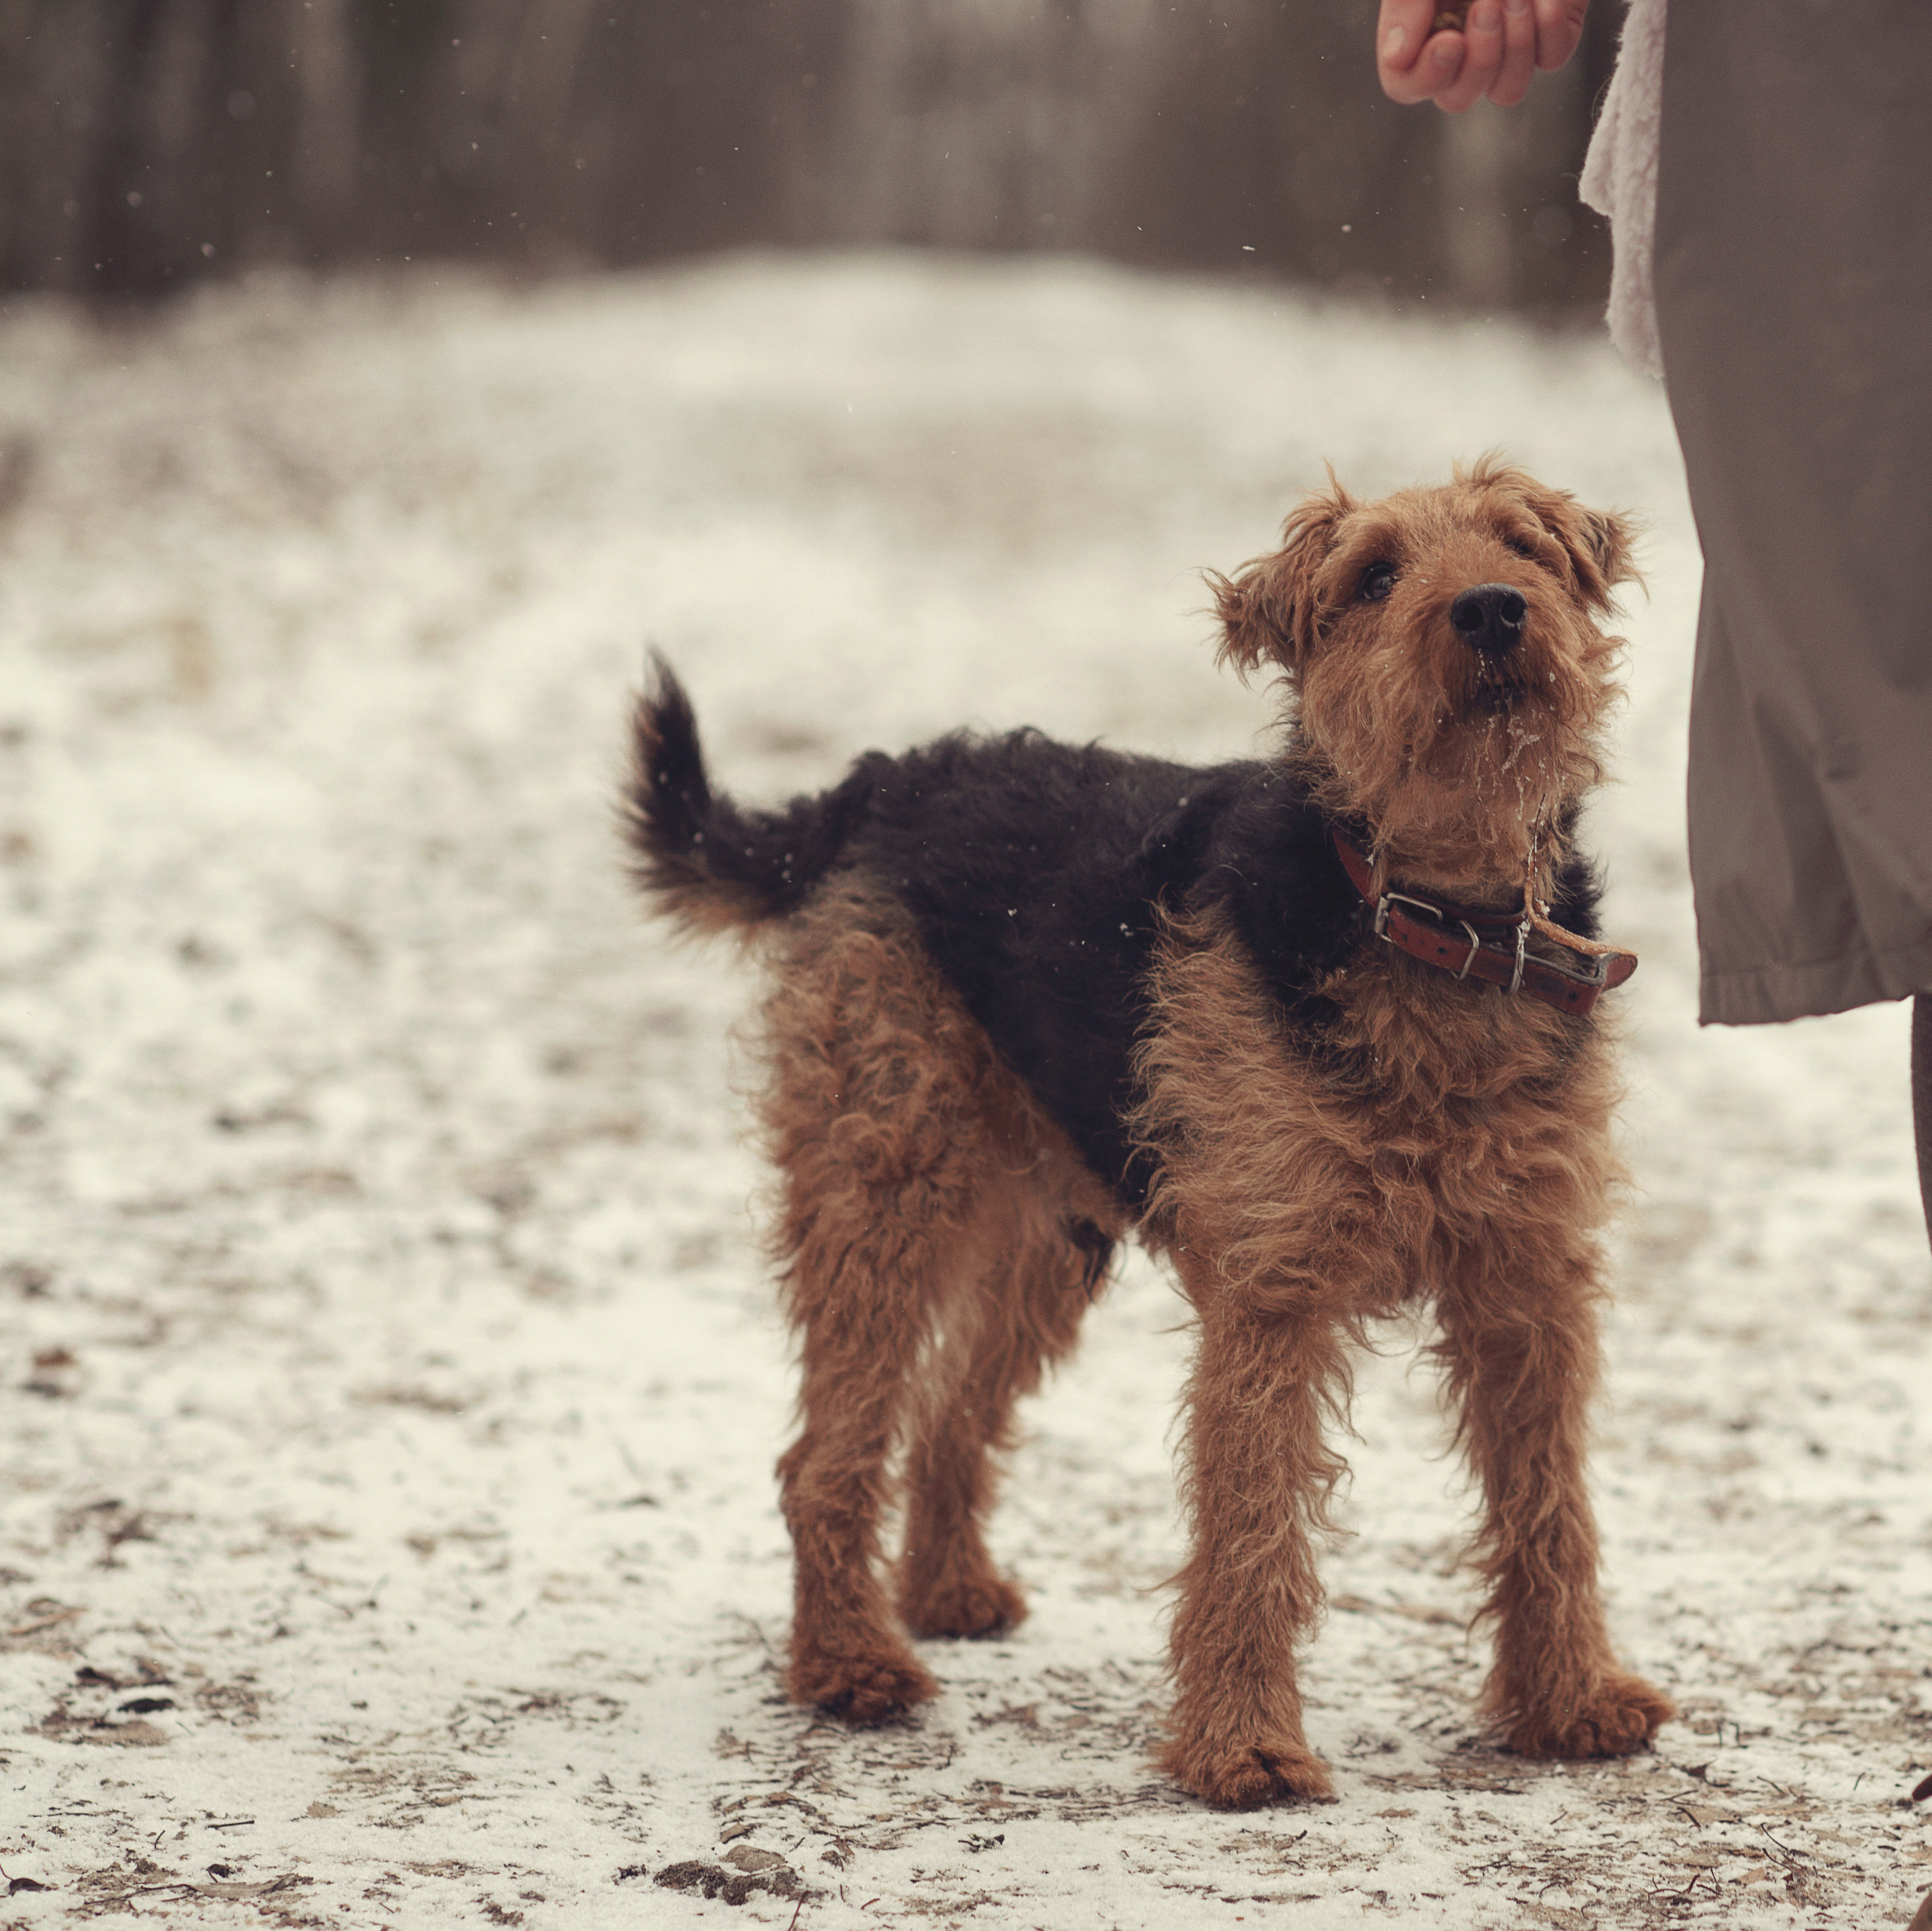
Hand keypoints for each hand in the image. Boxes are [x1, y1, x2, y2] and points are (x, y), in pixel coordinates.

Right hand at [1375, 0, 1588, 112]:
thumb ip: (1406, 4)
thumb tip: (1397, 56)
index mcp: (1422, 26)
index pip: (1407, 84)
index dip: (1427, 78)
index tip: (1450, 41)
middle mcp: (1463, 44)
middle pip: (1458, 98)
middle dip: (1478, 58)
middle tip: (1489, 0)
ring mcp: (1509, 41)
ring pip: (1507, 90)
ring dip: (1514, 45)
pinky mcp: (1553, 28)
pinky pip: (1551, 58)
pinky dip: (1549, 27)